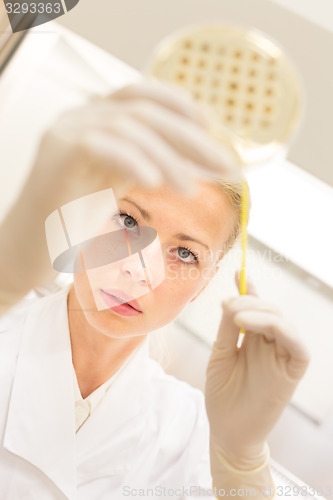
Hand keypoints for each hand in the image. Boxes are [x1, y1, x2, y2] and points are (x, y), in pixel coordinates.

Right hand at [0, 80, 238, 312]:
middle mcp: (82, 116)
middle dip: (189, 137)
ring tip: (191, 189)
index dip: (181, 107)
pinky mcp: (58, 152)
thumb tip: (201, 160)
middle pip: (144, 110)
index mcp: (98, 118)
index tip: (212, 130)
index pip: (145, 97)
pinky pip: (103, 145)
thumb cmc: (77, 217)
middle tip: (223, 164)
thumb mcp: (122, 181)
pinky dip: (133, 161)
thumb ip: (153, 163)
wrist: (31, 245)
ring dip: (168, 158)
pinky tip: (155, 181)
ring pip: (128, 127)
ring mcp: (67, 130)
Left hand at [205, 271, 310, 467]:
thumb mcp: (221, 352)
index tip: (237, 272)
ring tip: (237, 315)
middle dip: (248, 301)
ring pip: (283, 322)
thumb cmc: (222, 394)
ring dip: (261, 312)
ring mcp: (282, 356)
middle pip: (269, 309)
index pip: (255, 306)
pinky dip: (283, 330)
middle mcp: (269, 343)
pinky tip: (260, 326)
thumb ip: (229, 326)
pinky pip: (297, 346)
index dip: (249, 288)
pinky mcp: (292, 371)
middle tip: (227, 305)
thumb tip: (231, 295)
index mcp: (253, 337)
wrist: (226, 432)